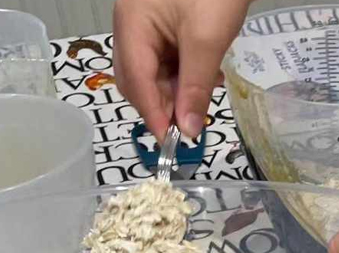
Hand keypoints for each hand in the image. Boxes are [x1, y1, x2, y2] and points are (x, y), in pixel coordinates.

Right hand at [113, 0, 249, 139]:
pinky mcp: (164, 24)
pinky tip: (205, 78)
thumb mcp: (207, 41)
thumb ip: (195, 87)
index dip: (153, 115)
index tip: (172, 143)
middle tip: (193, 120)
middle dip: (162, 104)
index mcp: (132, 25)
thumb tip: (187, 130)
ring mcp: (147, 24)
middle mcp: (131, 25)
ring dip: (176, 92)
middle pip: (137, 79)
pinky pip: (166, 60)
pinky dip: (183, 76)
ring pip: (153, 73)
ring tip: (203, 94)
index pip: (135, 81)